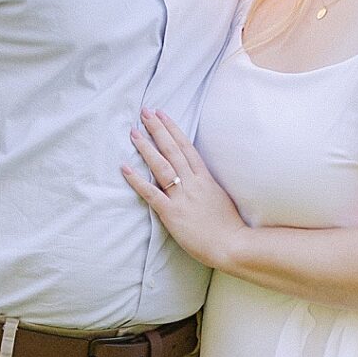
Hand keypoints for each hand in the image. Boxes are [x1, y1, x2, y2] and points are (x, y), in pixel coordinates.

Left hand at [122, 110, 245, 268]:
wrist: (233, 244)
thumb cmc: (229, 226)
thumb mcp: (220, 198)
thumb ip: (207, 186)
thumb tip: (198, 179)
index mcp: (205, 178)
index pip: (186, 147)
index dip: (173, 129)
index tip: (162, 114)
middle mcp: (193, 182)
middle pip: (172, 150)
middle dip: (157, 129)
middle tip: (145, 112)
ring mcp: (182, 197)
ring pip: (161, 166)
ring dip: (146, 147)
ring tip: (134, 132)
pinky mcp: (172, 213)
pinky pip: (151, 193)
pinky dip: (137, 180)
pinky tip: (125, 168)